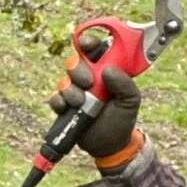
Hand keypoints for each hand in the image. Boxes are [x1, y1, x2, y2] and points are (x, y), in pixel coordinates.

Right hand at [54, 34, 141, 160]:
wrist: (109, 145)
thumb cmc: (122, 119)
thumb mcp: (131, 100)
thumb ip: (124, 83)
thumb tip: (107, 69)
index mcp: (105, 69)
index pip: (94, 48)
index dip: (88, 42)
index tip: (85, 44)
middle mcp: (88, 77)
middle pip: (75, 61)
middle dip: (78, 69)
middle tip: (89, 82)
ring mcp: (75, 91)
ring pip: (64, 80)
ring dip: (71, 90)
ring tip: (81, 103)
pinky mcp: (65, 106)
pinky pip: (55, 98)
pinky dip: (59, 102)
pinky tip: (68, 109)